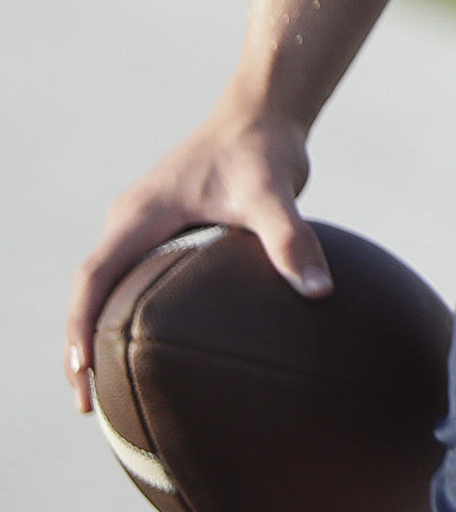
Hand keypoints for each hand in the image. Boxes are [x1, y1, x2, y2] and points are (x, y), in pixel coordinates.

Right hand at [67, 95, 324, 411]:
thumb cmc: (265, 147)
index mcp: (140, 215)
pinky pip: (135, 271)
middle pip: (90, 289)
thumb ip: (291, 240)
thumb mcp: (275, 193)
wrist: (268, 109)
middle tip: (87, 402)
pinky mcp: (166, 222)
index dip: (80, 329)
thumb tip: (319, 292)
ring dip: (100, 327)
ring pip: (108, 281)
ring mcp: (145, 219)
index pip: (93, 279)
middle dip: (81, 344)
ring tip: (108, 386)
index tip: (80, 376)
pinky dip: (129, 307)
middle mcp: (132, 218)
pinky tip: (153, 338)